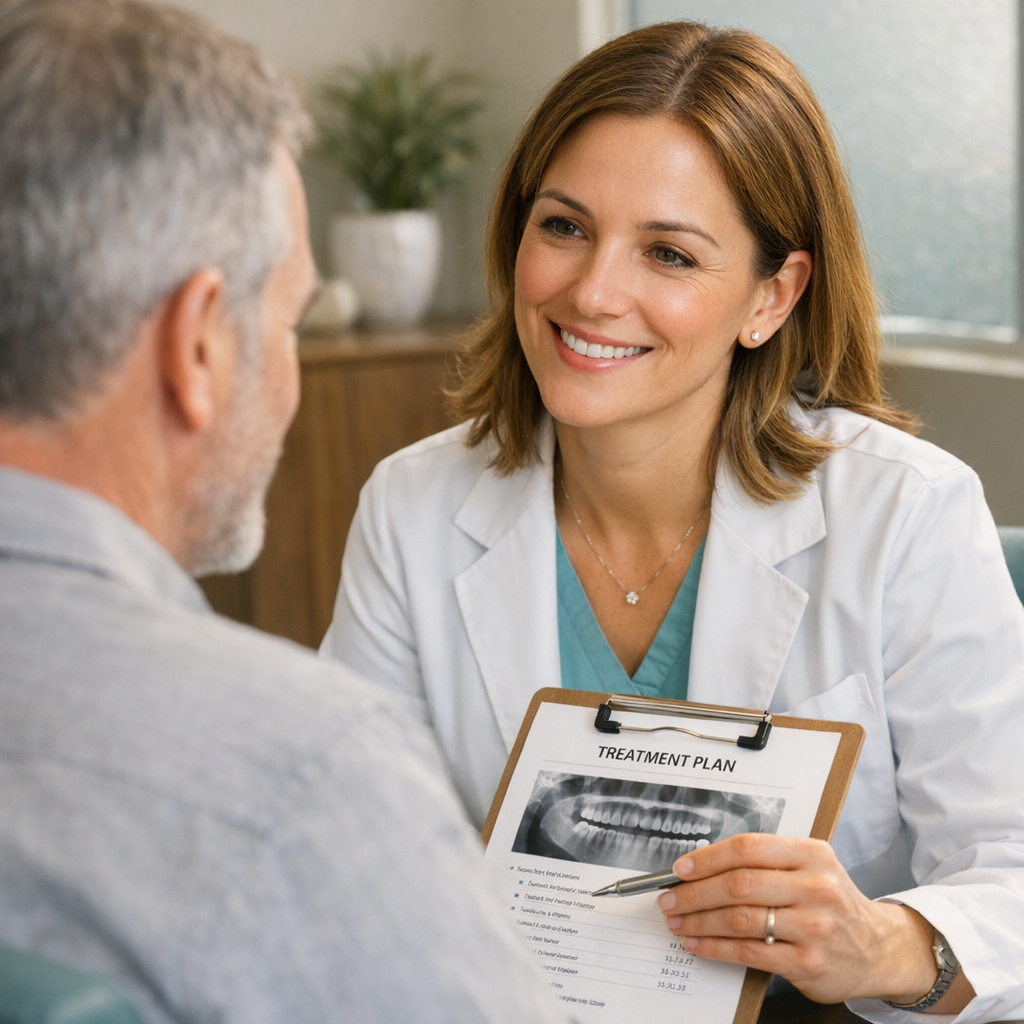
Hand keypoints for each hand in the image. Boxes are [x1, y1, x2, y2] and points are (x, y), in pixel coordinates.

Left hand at [655, 833, 962, 1006]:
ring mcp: (813, 926)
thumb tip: (701, 865)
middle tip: (668, 898)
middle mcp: (815, 887)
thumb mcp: (810, 867)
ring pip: (739, 918)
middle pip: (738, 884)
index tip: (681, 868)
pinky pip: (748, 952)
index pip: (748, 848)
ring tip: (677, 921)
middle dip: (694, 892)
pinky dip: (715, 947)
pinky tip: (698, 944)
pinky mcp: (807, 962)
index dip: (708, 857)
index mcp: (812, 854)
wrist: (879, 949)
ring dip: (698, 921)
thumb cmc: (831, 902)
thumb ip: (766, 862)